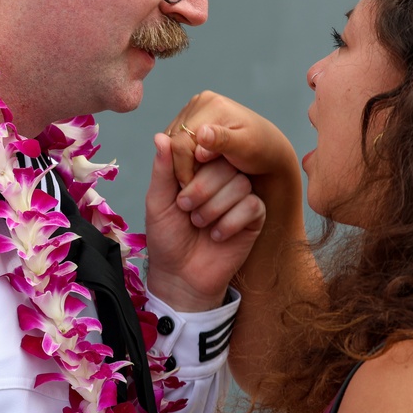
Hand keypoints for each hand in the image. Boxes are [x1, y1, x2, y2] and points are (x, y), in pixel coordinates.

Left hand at [144, 133, 264, 311]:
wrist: (181, 276)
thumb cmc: (167, 238)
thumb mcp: (158, 200)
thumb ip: (163, 169)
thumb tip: (161, 136)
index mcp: (200, 170)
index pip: (206, 149)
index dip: (193, 166)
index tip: (178, 187)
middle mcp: (222, 179)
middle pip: (226, 165)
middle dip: (202, 189)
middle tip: (185, 209)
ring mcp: (240, 197)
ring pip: (240, 184)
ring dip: (214, 208)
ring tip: (199, 224)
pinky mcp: (254, 217)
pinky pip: (252, 205)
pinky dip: (229, 223)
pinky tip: (216, 236)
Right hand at [165, 91, 298, 190]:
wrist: (269, 148)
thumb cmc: (262, 150)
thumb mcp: (246, 148)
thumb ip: (223, 141)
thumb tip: (201, 134)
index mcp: (212, 105)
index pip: (181, 142)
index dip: (182, 168)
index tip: (190, 187)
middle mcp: (201, 102)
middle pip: (174, 140)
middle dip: (180, 165)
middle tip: (191, 186)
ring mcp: (195, 109)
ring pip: (172, 141)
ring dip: (179, 162)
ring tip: (194, 179)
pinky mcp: (192, 118)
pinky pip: (176, 140)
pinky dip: (182, 157)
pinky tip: (195, 169)